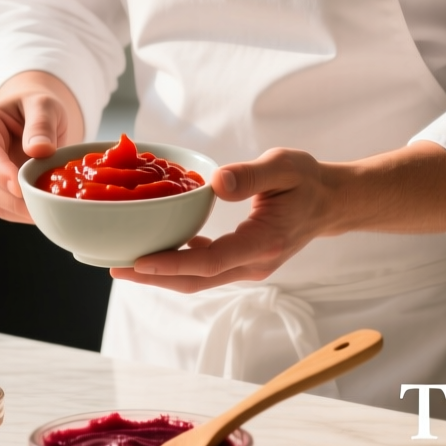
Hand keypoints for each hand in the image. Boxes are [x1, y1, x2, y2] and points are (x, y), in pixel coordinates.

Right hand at [0, 71, 83, 222]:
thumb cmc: (37, 108)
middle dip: (14, 197)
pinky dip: (23, 214)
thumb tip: (39, 150)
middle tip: (44, 204)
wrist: (37, 119)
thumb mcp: (44, 105)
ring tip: (49, 207)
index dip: (0, 171)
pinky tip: (44, 209)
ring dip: (20, 209)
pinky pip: (5, 209)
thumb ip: (41, 124)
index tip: (19, 186)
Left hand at [111, 148, 341, 292]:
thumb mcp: (285, 166)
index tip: (138, 261)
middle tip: (115, 267)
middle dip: (154, 277)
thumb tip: (216, 184)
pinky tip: (156, 249)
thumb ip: (250, 175)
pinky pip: (205, 269)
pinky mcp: (242, 262)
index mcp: (264, 243)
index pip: (210, 263)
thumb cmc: (307, 180)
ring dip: (162, 274)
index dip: (172, 264)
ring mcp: (248, 267)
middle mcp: (254, 264)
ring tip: (124, 263)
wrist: (330, 202)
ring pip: (198, 279)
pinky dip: (177, 263)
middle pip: (196, 280)